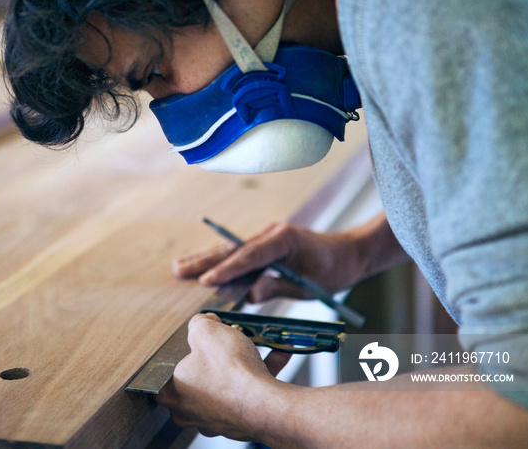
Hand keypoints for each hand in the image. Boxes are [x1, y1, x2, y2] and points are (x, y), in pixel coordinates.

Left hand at [155, 313, 290, 439]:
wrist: (266, 405)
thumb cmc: (231, 373)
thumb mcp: (206, 331)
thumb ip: (199, 323)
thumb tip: (204, 321)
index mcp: (172, 392)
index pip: (167, 368)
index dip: (185, 347)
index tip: (199, 339)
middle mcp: (189, 411)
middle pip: (201, 374)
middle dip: (218, 355)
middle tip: (228, 339)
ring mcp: (215, 419)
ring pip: (227, 383)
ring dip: (244, 363)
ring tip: (257, 343)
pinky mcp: (240, 422)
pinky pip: (248, 393)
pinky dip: (261, 374)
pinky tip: (276, 355)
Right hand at [173, 222, 362, 302]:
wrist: (349, 253)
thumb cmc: (334, 270)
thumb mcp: (310, 285)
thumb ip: (279, 287)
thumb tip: (250, 294)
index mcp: (284, 239)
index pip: (250, 256)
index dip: (227, 269)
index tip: (206, 281)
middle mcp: (271, 233)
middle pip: (232, 248)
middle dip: (204, 260)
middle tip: (178, 270)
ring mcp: (266, 236)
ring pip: (230, 249)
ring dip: (204, 258)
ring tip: (179, 266)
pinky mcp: (264, 244)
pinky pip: (237, 252)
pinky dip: (218, 260)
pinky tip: (200, 265)